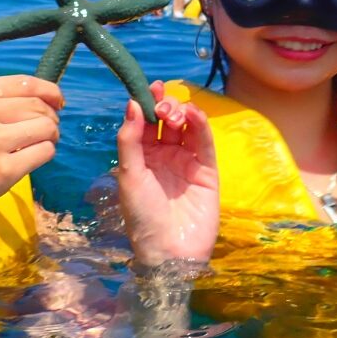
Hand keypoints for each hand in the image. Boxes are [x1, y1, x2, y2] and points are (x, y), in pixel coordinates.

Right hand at [0, 75, 61, 234]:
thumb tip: (41, 98)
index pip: (24, 83)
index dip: (48, 91)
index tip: (56, 101)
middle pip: (39, 106)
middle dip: (50, 117)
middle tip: (44, 131)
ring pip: (47, 127)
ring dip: (50, 136)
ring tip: (36, 145)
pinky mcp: (4, 169)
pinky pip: (45, 152)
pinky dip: (44, 155)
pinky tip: (29, 160)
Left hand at [116, 81, 218, 266]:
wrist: (169, 251)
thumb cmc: (142, 215)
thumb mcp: (129, 174)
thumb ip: (130, 138)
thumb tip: (132, 103)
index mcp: (142, 157)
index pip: (146, 122)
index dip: (148, 102)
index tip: (150, 86)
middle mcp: (164, 156)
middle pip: (167, 121)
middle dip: (165, 106)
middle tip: (162, 106)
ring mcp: (187, 162)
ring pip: (187, 127)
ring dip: (182, 112)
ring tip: (174, 112)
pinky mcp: (207, 171)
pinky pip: (204, 142)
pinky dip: (200, 125)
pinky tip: (192, 115)